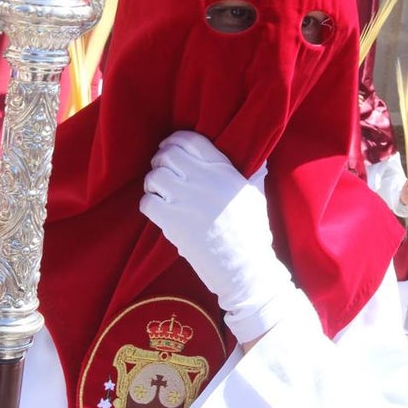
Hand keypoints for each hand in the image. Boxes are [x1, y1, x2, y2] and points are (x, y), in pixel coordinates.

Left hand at [140, 131, 301, 344]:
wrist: (244, 267)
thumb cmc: (252, 232)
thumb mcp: (255, 195)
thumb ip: (253, 174)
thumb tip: (260, 160)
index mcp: (223, 169)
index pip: (191, 140)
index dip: (174, 140)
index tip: (169, 148)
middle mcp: (204, 179)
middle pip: (168, 155)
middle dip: (160, 161)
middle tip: (161, 172)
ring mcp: (186, 200)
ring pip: (154, 176)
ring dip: (152, 183)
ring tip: (158, 192)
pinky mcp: (173, 221)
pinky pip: (147, 202)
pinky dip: (148, 204)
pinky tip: (158, 211)